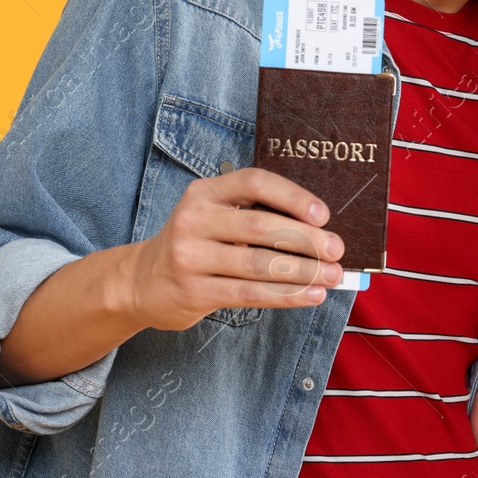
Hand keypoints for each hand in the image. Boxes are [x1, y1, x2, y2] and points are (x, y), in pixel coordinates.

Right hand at [121, 168, 344, 330]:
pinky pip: (249, 293)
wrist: (140, 282)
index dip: (292, 197)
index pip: (254, 182)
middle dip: (307, 239)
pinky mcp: (193, 291)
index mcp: (205, 192)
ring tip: (333, 277)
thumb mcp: (214, 217)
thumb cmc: (196, 245)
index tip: (323, 215)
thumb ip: (255, 216)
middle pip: (261, 226)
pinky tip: (310, 296)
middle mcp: (194, 220)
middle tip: (337, 250)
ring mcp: (190, 256)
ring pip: (259, 264)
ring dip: (303, 272)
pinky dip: (285, 295)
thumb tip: (319, 232)